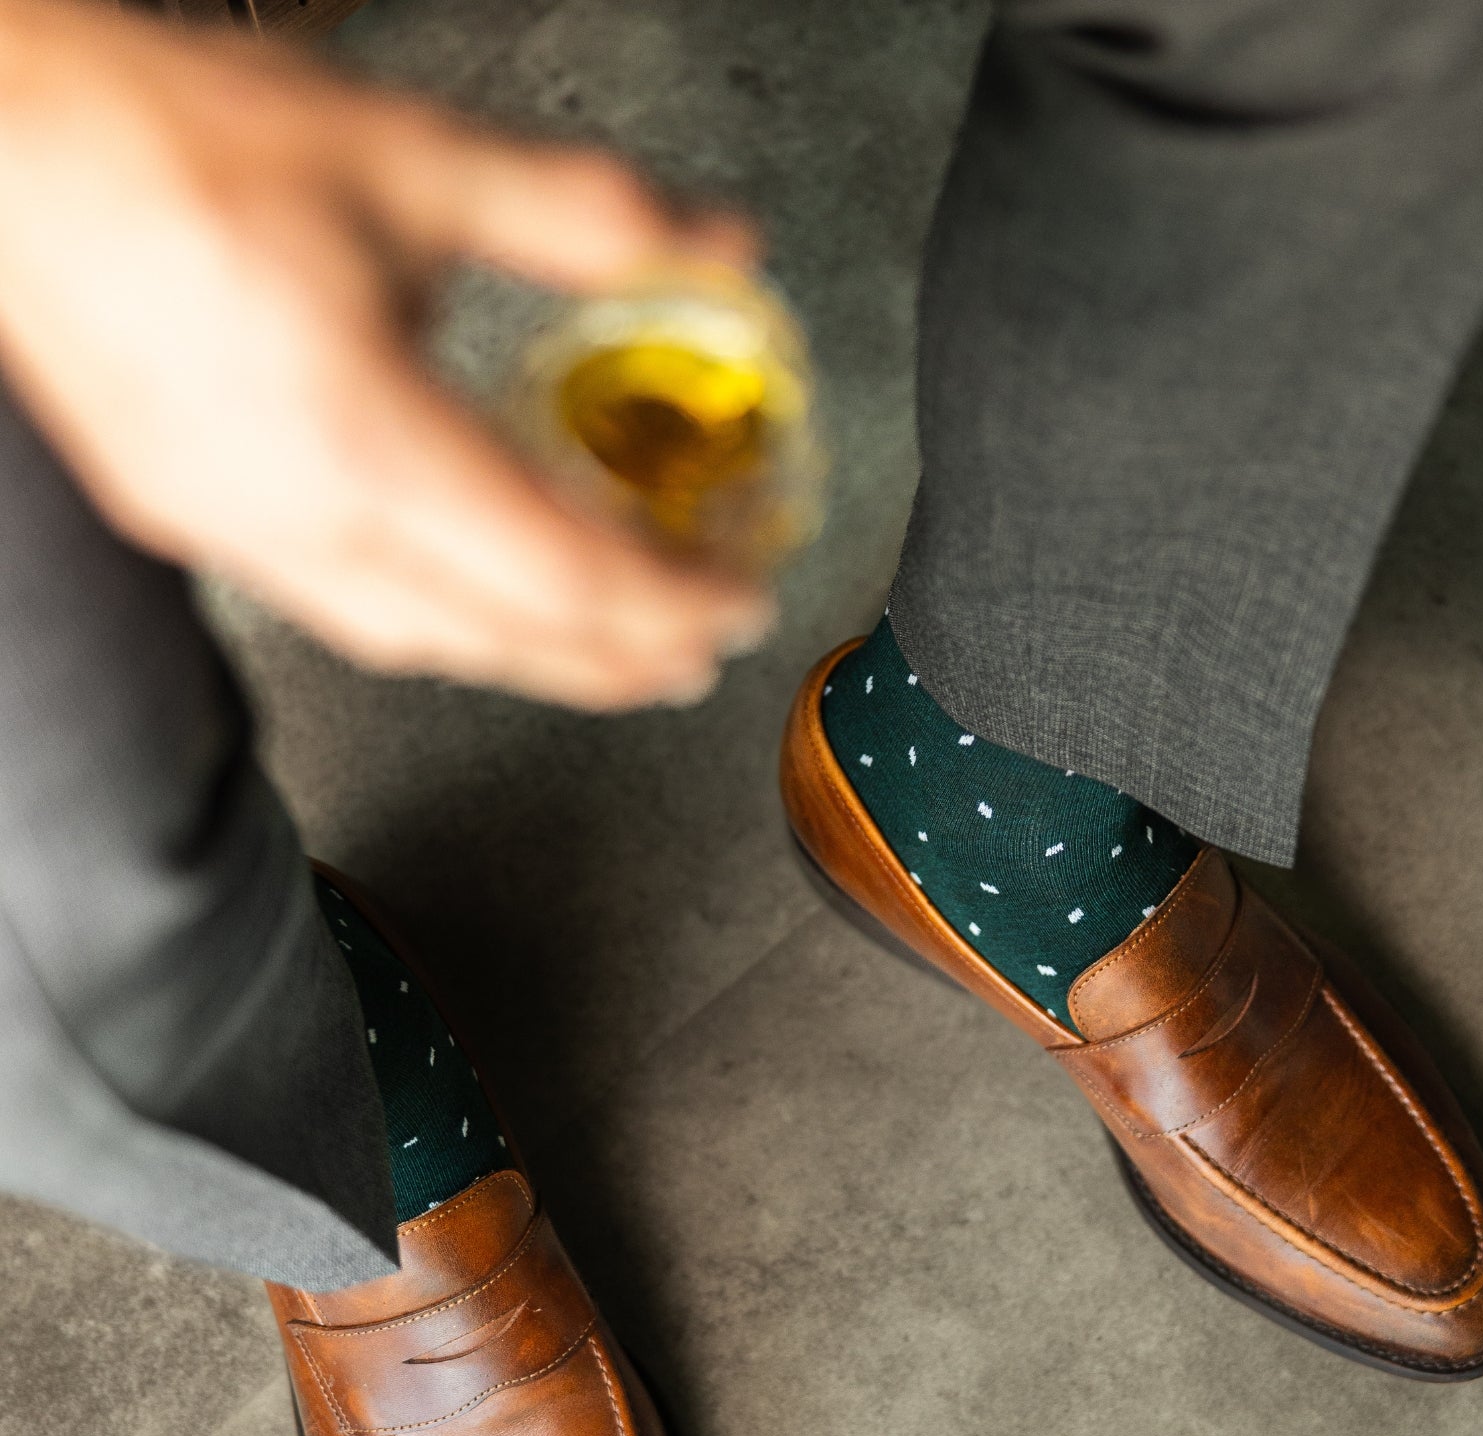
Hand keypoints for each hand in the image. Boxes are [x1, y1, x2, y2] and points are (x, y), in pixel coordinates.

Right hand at [0, 0, 771, 708]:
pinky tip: (484, 601)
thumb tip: (713, 240)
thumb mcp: (403, 155)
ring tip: (616, 649)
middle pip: (501, 640)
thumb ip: (580, 214)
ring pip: (425, 647)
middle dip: (619, 661)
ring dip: (537, 660)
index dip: (668, 601)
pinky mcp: (204, 527)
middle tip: (699, 656)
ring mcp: (240, 538)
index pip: (561, 572)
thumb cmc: (158, 140)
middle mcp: (297, 518)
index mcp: (359, 436)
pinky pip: (355, 615)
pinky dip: (450, 626)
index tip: (737, 603)